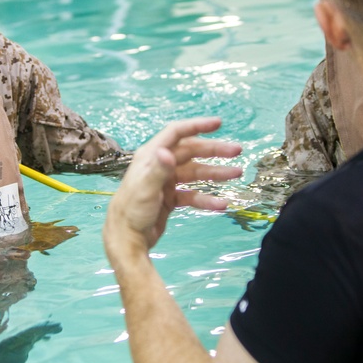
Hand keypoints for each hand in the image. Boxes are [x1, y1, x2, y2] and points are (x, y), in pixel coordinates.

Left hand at [105, 117, 241, 256]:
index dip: (197, 126)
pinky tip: (221, 204)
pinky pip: (192, 194)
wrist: (126, 238)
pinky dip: (206, 198)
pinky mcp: (170, 198)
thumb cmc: (131, 211)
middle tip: (237, 151)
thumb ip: (158, 170)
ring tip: (236, 174)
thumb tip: (167, 152)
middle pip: (191, 152)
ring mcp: (166, 182)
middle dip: (213, 151)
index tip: (218, 123)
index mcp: (151, 156)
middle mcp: (159, 165)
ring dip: (215, 173)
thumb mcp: (145, 190)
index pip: (176, 133)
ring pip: (195, 173)